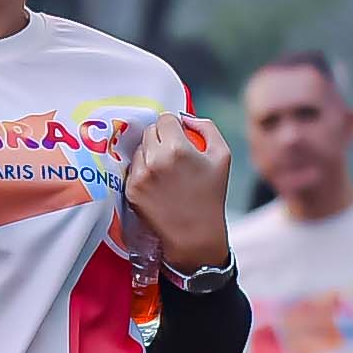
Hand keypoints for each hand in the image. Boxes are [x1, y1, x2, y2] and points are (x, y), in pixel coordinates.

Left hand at [122, 111, 232, 272]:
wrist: (195, 235)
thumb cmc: (211, 196)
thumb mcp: (222, 155)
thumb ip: (206, 127)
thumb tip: (186, 117)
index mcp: (177, 148)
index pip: (164, 119)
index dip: (174, 126)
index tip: (179, 136)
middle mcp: (155, 159)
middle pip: (149, 131)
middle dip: (160, 137)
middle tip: (173, 154)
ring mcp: (140, 175)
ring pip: (139, 149)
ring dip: (150, 153)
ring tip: (166, 172)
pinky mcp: (131, 189)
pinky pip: (133, 168)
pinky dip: (143, 171)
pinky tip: (157, 184)